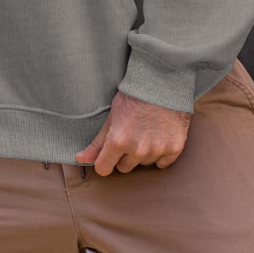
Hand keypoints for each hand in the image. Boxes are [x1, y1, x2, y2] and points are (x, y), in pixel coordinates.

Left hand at [75, 90, 191, 174]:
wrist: (162, 83)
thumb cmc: (133, 97)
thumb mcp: (111, 116)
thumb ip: (97, 142)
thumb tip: (80, 159)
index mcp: (118, 141)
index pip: (103, 169)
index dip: (104, 161)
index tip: (108, 154)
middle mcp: (137, 149)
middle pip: (124, 168)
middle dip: (124, 155)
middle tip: (130, 135)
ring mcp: (157, 150)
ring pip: (143, 164)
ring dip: (142, 154)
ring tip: (145, 132)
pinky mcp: (174, 148)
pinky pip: (162, 164)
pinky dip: (160, 154)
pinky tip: (158, 137)